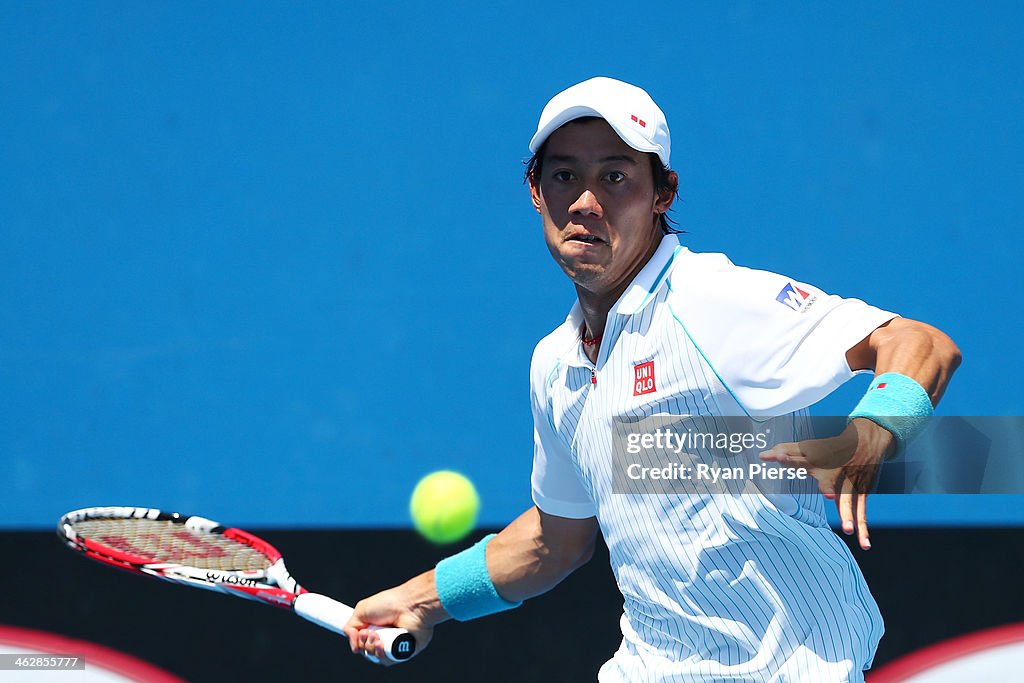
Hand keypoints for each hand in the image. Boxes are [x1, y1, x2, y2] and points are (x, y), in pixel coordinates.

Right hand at [342, 573, 442, 664]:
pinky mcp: (403, 652)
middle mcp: (384, 636)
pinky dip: (382, 654)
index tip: (358, 634)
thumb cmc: (390, 602)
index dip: (357, 640)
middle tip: (368, 633)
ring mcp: (393, 645)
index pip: (361, 642)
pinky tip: (383, 644)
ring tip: (378, 636)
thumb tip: (353, 645)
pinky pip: (387, 661)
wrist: (410, 605)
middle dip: (364, 643)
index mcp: (374, 627)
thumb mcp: (361, 610)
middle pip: (365, 651)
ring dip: (372, 648)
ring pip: (375, 657)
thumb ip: (350, 627)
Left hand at [759, 418, 894, 549]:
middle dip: (828, 486)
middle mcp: (834, 470)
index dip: (788, 457)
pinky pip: (862, 511)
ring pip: (850, 499)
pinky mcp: (861, 492)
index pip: (800, 457)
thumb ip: (787, 452)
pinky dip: (863, 528)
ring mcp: (850, 482)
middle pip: (829, 478)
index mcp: (817, 459)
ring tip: (848, 530)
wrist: (867, 439)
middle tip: (828, 495)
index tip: (776, 455)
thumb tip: (761, 455)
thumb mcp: (810, 447)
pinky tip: (865, 545)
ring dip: (848, 514)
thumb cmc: (830, 448)